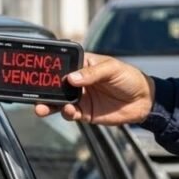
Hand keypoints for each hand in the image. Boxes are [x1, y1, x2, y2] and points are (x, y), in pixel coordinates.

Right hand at [33, 53, 155, 124]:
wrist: (144, 101)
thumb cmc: (129, 77)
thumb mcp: (112, 69)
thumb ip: (92, 73)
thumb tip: (71, 78)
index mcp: (83, 65)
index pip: (62, 64)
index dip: (49, 68)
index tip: (39, 72)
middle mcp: (78, 81)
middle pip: (55, 85)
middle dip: (43, 89)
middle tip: (34, 93)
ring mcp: (80, 97)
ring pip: (58, 101)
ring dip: (48, 104)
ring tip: (41, 108)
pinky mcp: (85, 112)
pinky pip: (70, 114)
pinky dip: (65, 113)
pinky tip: (67, 110)